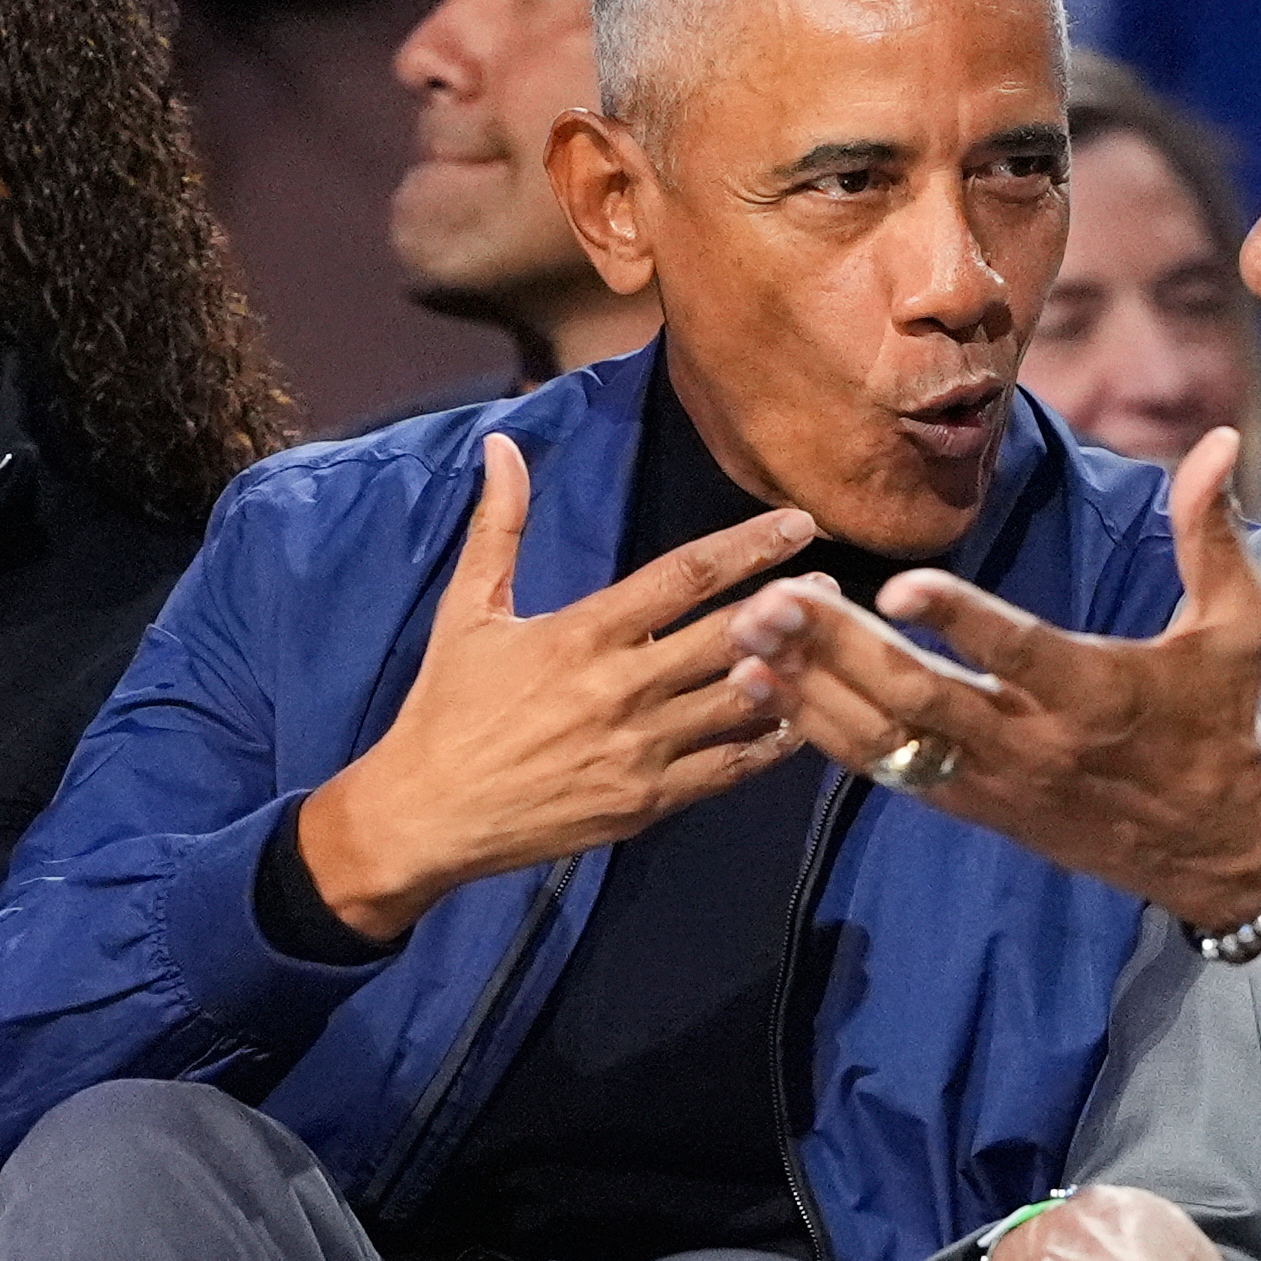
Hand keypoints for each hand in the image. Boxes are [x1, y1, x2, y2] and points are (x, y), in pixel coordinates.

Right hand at [300, 433, 812, 939]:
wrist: (426, 816)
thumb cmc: (447, 708)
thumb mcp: (468, 610)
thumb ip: (499, 526)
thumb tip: (503, 443)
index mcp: (582, 633)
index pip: (682, 575)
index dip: (747, 545)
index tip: (798, 524)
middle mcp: (620, 688)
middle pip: (728, 635)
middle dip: (789, 607)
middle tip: (835, 585)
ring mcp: (640, 750)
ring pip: (739, 701)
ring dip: (792, 671)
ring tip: (833, 645)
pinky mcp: (647, 802)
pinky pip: (728, 767)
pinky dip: (770, 743)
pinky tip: (802, 719)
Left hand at [725, 429, 1260, 931]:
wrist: (1209, 843)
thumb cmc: (1221, 716)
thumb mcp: (1241, 626)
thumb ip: (1213, 533)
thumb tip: (1217, 438)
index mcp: (1096, 692)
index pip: (1019, 653)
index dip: (959, 619)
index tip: (896, 584)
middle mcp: (1033, 741)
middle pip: (921, 698)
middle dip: (840, 650)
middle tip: (774, 598)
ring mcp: (992, 779)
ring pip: (886, 738)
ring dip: (810, 686)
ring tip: (746, 631)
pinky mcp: (968, 805)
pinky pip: (880, 769)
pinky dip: (817, 729)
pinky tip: (762, 686)